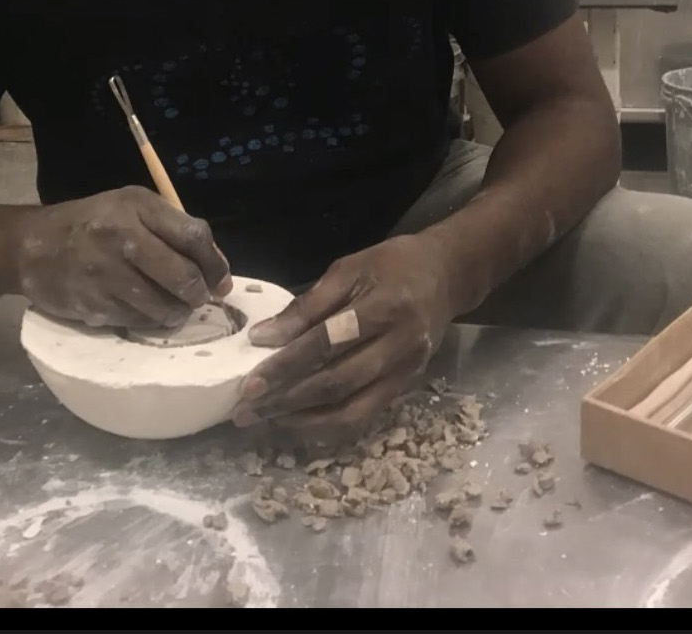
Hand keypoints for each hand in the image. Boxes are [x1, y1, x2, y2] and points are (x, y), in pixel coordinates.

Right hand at [0, 186, 231, 329]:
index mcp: (136, 208)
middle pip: (183, 277)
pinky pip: (137, 321)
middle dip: (199, 294)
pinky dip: (150, 321)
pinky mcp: (91, 305)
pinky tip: (146, 311)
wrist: (30, 245)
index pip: (194, 237)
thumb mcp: (133, 207)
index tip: (221, 280)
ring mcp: (104, 275)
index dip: (215, 264)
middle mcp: (121, 239)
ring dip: (178, 313)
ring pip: (163, 306)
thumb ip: (175, 229)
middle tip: (200, 298)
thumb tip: (218, 270)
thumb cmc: (93, 222)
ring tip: (176, 308)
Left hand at [235, 234, 457, 446]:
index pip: (329, 343)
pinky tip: (297, 422)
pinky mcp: (406, 387)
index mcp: (385, 308)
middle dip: (287, 400)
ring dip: (304, 422)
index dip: (287, 365)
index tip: (250, 381)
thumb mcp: (349, 269)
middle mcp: (401, 346)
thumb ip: (307, 306)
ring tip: (266, 422)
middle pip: (338, 383)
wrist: (446, 276)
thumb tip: (264, 337)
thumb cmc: (393, 265)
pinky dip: (328, 426)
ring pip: (352, 411)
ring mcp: (406, 372)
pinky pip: (364, 416)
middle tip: (245, 410)